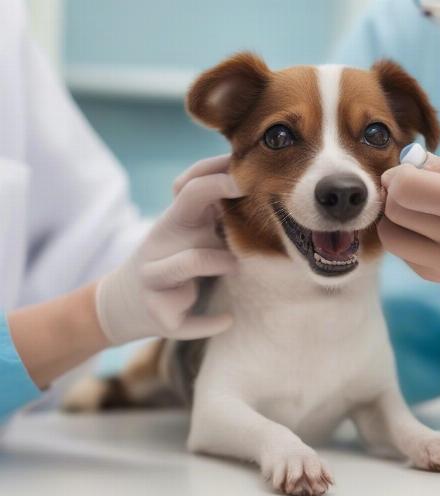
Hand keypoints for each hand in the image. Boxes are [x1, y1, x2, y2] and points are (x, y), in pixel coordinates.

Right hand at [96, 155, 239, 344]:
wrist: (125, 304)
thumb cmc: (172, 262)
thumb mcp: (186, 234)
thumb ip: (212, 213)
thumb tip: (258, 186)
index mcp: (171, 223)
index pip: (190, 188)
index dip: (217, 177)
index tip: (247, 174)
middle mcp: (159, 245)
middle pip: (186, 208)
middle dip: (216, 194)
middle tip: (249, 201)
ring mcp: (155, 279)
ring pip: (191, 261)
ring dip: (220, 260)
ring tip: (235, 266)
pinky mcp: (160, 315)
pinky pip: (191, 320)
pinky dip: (213, 321)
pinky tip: (227, 319)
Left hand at [378, 150, 439, 294]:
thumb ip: (427, 166)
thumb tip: (387, 179)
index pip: (406, 187)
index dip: (396, 177)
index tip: (405, 174)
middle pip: (394, 211)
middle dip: (393, 196)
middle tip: (407, 191)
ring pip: (389, 236)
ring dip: (392, 219)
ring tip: (411, 211)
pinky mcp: (433, 275)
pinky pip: (398, 251)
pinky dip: (402, 236)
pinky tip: (423, 231)